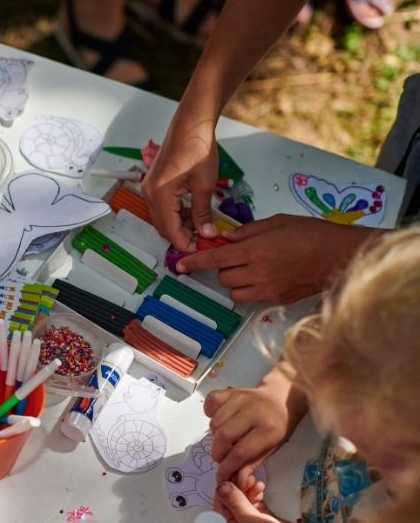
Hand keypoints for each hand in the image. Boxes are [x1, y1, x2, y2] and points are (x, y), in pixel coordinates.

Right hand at [143, 112, 218, 251]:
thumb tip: (206, 234)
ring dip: (180, 225)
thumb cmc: (196, 147)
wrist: (191, 124)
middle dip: (182, 236)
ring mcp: (150, 188)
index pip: (170, 231)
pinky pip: (162, 207)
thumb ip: (203, 213)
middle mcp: (149, 193)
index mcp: (159, 195)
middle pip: (162, 227)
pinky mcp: (154, 183)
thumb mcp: (204, 185)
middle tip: (204, 240)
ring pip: (162, 218)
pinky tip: (192, 212)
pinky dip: (176, 214)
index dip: (186, 243)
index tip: (202, 249)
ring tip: (201, 226)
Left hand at [175, 215, 377, 303]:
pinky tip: (264, 277)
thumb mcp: (277, 223)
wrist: (340, 256)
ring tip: (251, 269)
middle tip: (239, 257)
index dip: (195, 262)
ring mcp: (267, 289)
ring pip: (234, 292)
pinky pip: (251, 298)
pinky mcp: (277, 300)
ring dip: (235, 281)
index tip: (180, 265)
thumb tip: (225, 238)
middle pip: (223, 277)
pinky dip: (250, 290)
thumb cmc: (313, 234)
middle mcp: (258, 272)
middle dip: (224, 267)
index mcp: (255, 250)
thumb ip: (248, 232)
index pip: (215, 259)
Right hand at [206, 371, 304, 484]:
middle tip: (220, 457)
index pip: (241, 452)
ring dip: (214, 435)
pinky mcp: (231, 391)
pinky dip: (209, 412)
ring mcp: (241, 399)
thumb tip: (237, 480)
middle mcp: (254, 412)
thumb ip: (253, 463)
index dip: (228, 466)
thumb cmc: (279, 425)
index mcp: (269, 430)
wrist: (282, 397)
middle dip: (218, 452)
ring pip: (215, 422)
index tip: (222, 474)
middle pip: (224, 436)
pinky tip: (218, 419)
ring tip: (223, 439)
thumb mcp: (273, 447)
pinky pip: (211, 402)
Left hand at [214, 481, 320, 522]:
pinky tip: (260, 486)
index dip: (222, 489)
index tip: (227, 473)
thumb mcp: (250, 521)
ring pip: (243, 500)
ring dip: (247, 489)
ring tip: (254, 480)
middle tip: (244, 474)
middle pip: (230, 502)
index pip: (218, 506)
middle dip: (235, 487)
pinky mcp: (263, 519)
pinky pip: (255, 503)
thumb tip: (220, 485)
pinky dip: (256, 494)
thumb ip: (235, 502)